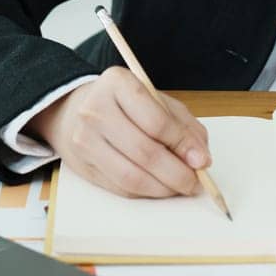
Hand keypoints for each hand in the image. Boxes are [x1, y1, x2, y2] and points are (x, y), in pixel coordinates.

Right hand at [25, 67, 211, 198]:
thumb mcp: (156, 100)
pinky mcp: (82, 165)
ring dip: (163, 188)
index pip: (156, 121)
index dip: (183, 144)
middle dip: (177, 173)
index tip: (202, 160)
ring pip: (131, 176)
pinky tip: (159, 186)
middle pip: (145, 152)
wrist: (73, 110)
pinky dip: (146, 192)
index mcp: (118, 83)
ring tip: (180, 187)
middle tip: (195, 182)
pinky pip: (120, 188)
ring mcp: (84, 139)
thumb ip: (183, 125)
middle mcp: (96, 109)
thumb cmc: (123, 104)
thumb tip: (200, 158)